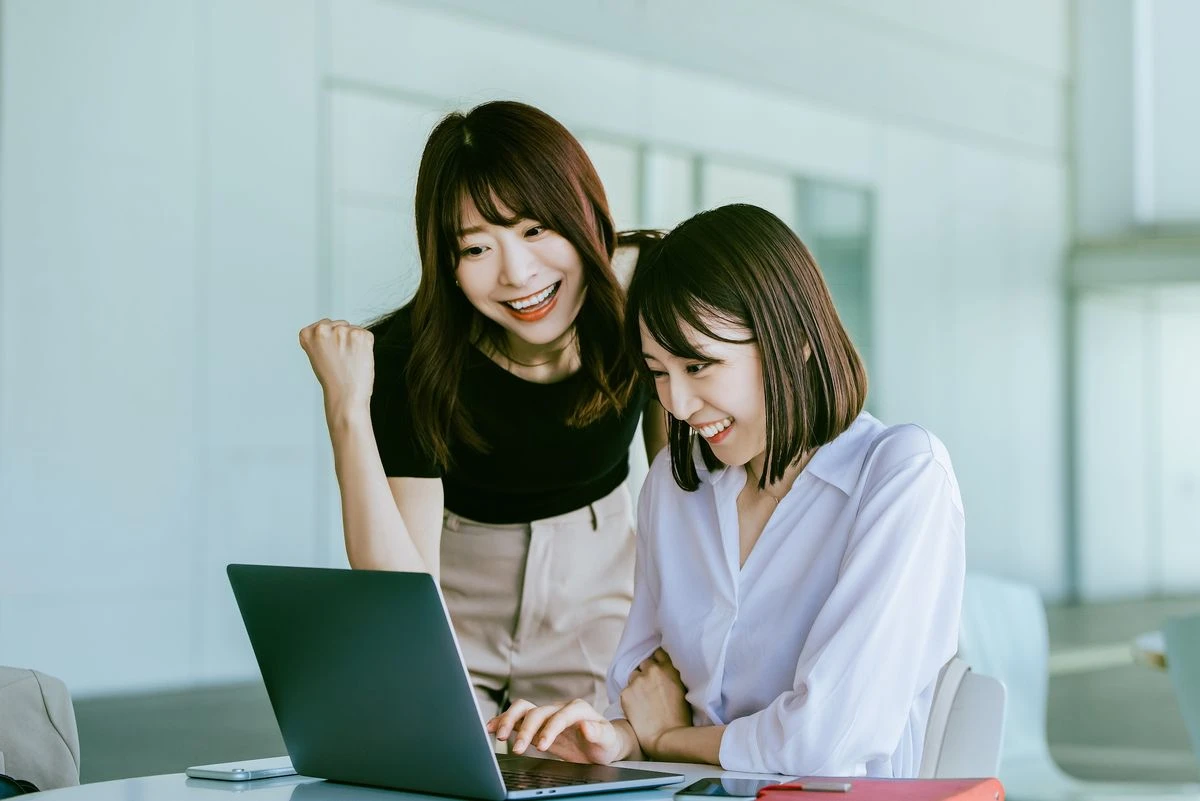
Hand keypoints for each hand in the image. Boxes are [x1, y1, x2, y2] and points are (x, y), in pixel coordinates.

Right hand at [298, 319, 373, 409]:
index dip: (330, 341)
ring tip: (350, 361)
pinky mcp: (360, 335)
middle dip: (343, 339)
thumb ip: (322, 338)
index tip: (329, 355)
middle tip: (341, 360)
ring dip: (355, 342)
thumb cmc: (333, 379)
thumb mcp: (317, 355)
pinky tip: (359, 359)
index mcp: (307, 333)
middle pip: (340, 325)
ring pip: (353, 329)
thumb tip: (338, 326)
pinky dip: (366, 346)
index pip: (324, 325)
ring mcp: (342, 331)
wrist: (346, 396)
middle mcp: (323, 329)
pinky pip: (366, 334)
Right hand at [487, 699, 627, 764]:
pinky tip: (492, 728)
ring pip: (523, 709)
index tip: (542, 746)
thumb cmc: (605, 742)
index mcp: (578, 710)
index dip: (549, 729)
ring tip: (498, 734)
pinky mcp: (537, 726)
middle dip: (526, 730)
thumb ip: (598, 732)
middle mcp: (559, 709)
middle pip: (537, 712)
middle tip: (518, 749)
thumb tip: (586, 726)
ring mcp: (546, 716)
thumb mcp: (607, 740)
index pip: (560, 715)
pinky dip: (504, 721)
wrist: (600, 745)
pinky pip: (518, 719)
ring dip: (510, 720)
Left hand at [620, 648, 690, 757]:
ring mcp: (637, 681)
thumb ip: (672, 676)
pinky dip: (630, 696)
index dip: (658, 662)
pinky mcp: (625, 693)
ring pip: (634, 676)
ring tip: (644, 699)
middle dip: (647, 672)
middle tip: (651, 687)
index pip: (659, 653)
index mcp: (669, 668)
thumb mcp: (683, 690)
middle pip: (645, 663)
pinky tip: (637, 708)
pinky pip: (626, 690)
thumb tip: (666, 671)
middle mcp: (652, 670)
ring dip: (637, 683)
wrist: (666, 737)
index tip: (659, 670)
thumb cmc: (680, 718)